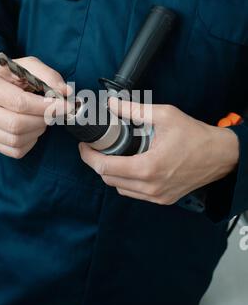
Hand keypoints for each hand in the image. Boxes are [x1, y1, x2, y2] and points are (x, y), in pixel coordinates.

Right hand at [0, 56, 69, 158]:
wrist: (2, 89)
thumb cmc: (16, 77)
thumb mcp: (31, 67)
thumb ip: (48, 76)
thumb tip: (64, 92)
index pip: (19, 102)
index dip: (46, 107)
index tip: (65, 106)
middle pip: (17, 124)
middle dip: (43, 119)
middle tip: (55, 113)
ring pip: (17, 139)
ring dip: (38, 130)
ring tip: (42, 117)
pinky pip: (16, 151)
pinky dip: (31, 141)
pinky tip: (32, 127)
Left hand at [79, 98, 239, 204]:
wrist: (220, 156)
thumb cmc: (195, 136)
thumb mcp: (164, 115)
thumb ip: (134, 110)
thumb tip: (112, 104)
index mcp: (148, 167)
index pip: (105, 168)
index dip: (89, 157)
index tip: (85, 146)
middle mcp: (151, 187)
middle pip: (109, 180)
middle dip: (97, 164)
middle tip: (96, 148)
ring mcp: (157, 196)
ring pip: (120, 189)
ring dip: (111, 174)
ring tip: (112, 156)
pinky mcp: (163, 199)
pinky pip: (134, 193)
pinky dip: (126, 181)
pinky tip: (130, 166)